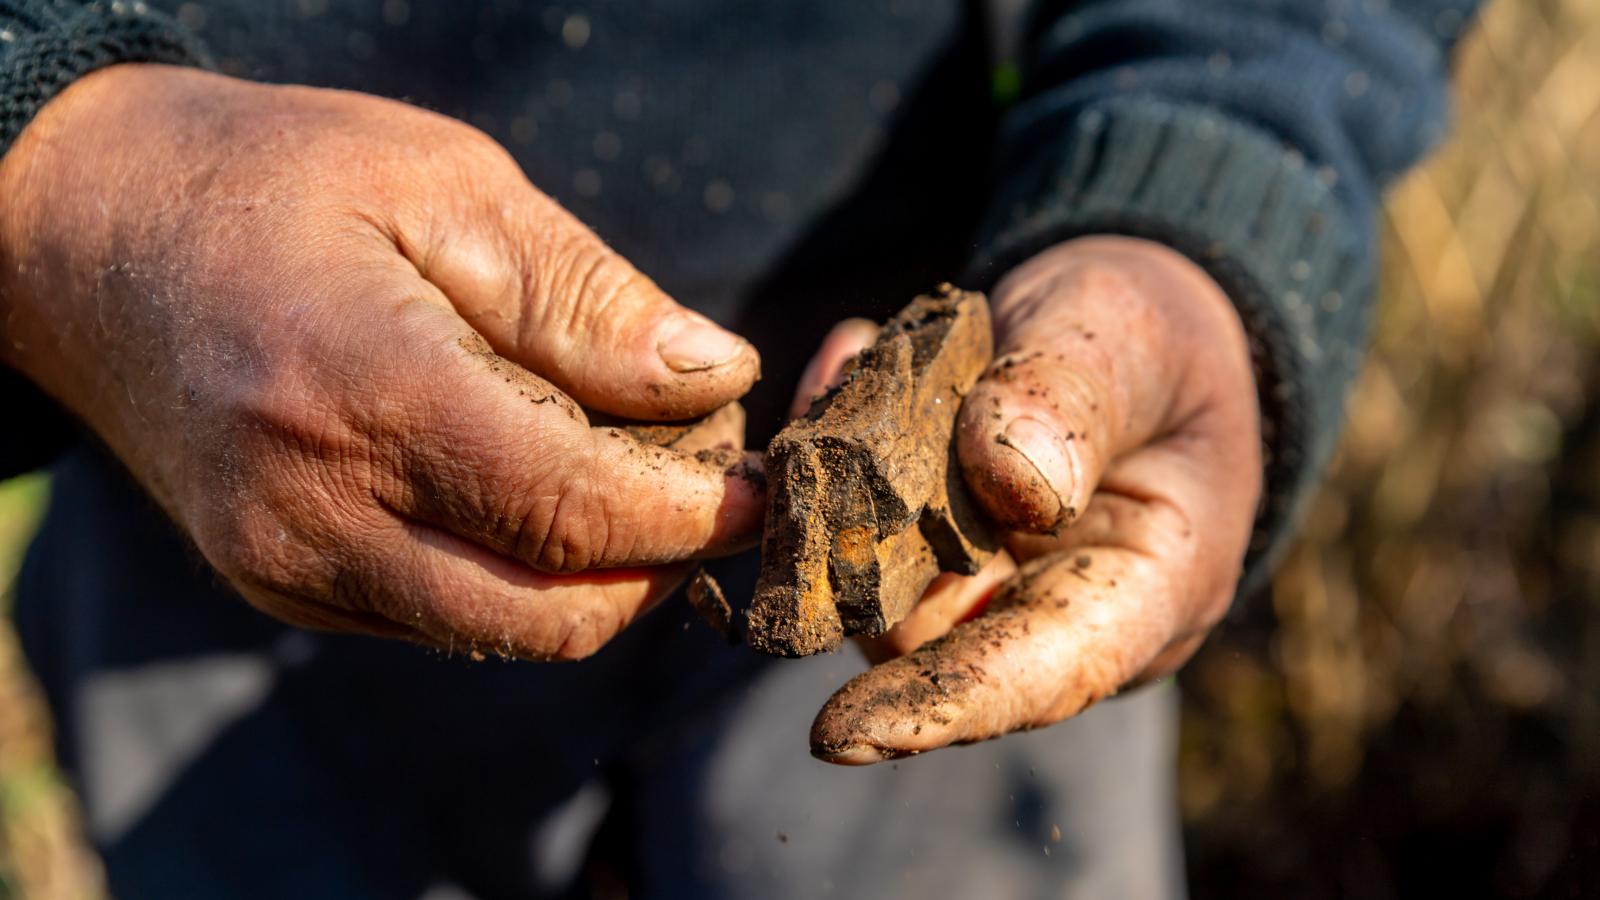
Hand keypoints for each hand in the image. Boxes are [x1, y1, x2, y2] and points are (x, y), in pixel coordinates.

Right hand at [0, 65, 763, 658]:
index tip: (765, 489)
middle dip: (658, 566)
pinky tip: (531, 492)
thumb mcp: (444, 186)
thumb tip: (718, 375)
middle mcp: (317, 510)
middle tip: (703, 485)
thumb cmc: (273, 180)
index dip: (696, 515)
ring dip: (593, 580)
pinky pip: (437, 616)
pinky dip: (514, 577)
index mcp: (368, 393)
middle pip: (554, 612)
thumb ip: (586, 296)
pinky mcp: (277, 581)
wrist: (87, 233)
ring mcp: (287, 562)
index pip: (578, 513)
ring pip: (501, 632)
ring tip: (624, 480)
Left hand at [794, 236, 1260, 761]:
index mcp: (1148, 585)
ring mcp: (984, 590)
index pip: (1044, 672)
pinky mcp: (926, 559)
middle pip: (934, 635)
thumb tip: (1011, 480)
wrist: (1127, 329)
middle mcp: (1056, 611)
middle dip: (861, 558)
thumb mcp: (1123, 332)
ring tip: (850, 368)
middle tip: (825, 436)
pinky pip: (852, 537)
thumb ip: (1070, 396)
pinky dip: (832, 462)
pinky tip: (845, 368)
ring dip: (840, 492)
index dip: (941, 705)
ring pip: (874, 586)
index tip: (836, 734)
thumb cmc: (1150, 334)